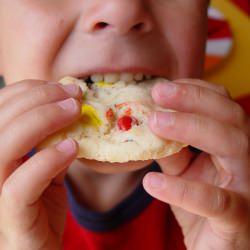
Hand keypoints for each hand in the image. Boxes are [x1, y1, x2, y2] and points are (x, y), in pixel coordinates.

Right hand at [0, 80, 81, 249]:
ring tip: (74, 112)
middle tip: (74, 95)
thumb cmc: (41, 206)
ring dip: (43, 120)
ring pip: (2, 146)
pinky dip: (47, 160)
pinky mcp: (9, 219)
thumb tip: (69, 109)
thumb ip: (50, 142)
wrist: (40, 249)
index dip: (29, 91)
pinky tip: (73, 147)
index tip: (65, 88)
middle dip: (40, 99)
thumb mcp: (45, 167)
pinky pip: (19, 185)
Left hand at [143, 79, 249, 249]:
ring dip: (191, 128)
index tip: (163, 88)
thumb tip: (149, 125)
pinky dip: (182, 189)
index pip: (223, 106)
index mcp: (231, 145)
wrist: (214, 247)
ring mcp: (248, 188)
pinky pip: (216, 201)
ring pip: (233, 145)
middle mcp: (246, 160)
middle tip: (158, 93)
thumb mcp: (182, 172)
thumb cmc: (199, 206)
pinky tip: (151, 183)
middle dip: (194, 100)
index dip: (196, 92)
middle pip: (231, 117)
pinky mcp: (239, 219)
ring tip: (154, 123)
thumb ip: (171, 150)